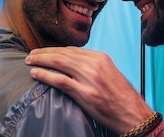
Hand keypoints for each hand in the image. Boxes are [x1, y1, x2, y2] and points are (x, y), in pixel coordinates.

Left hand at [26, 46, 154, 133]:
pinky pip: (59, 80)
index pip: (72, 50)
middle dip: (45, 52)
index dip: (56, 50)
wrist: (133, 114)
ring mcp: (89, 78)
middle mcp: (94, 64)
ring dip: (41, 61)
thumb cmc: (122, 97)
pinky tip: (36, 73)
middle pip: (63, 53)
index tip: (45, 51)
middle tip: (32, 54)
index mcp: (101, 58)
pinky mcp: (84, 93)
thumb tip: (75, 64)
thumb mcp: (110, 74)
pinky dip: (45, 75)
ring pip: (59, 63)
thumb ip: (94, 67)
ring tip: (30, 61)